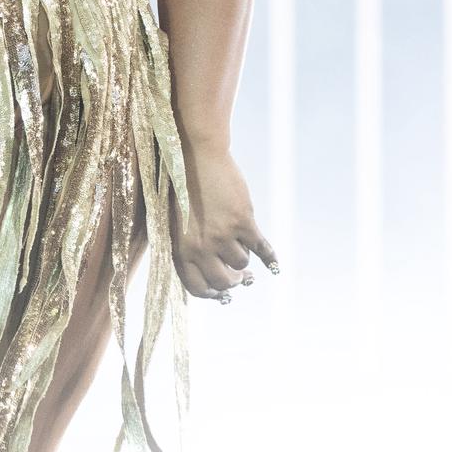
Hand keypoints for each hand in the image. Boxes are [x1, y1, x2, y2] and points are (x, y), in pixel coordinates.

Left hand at [168, 138, 277, 301]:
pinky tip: (273, 263)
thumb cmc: (183, 188)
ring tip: (242, 246)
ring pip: (242, 263)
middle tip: (241, 275)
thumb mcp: (177, 224)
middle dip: (233, 281)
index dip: (212, 294)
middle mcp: (200, 247)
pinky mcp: (243, 222)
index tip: (222, 293)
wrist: (196, 157)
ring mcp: (222, 235)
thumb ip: (190, 249)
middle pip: (223, 282)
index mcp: (180, 249)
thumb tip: (217, 276)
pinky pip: (261, 248)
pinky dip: (270, 257)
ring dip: (244, 259)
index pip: (196, 287)